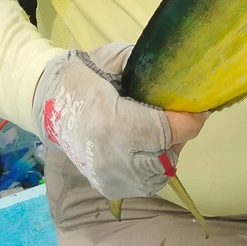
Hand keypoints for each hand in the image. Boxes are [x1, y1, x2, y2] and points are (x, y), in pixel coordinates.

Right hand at [31, 43, 206, 198]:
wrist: (46, 103)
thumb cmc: (82, 76)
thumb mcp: (112, 59)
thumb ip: (146, 65)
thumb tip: (182, 71)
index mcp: (112, 122)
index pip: (165, 131)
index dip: (189, 120)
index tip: (200, 107)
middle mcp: (111, 156)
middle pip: (166, 155)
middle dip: (180, 135)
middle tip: (181, 116)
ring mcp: (108, 176)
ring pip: (159, 173)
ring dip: (169, 152)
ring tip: (164, 131)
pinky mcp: (107, 186)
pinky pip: (146, 184)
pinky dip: (155, 167)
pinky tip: (150, 148)